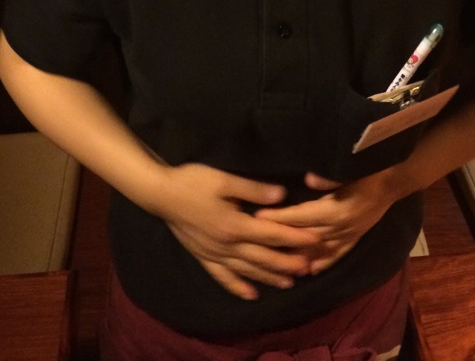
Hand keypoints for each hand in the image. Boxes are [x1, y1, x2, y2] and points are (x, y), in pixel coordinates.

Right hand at [155, 163, 320, 299]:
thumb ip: (253, 190)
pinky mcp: (203, 256)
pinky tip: (251, 294)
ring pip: (247, 270)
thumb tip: (281, 197)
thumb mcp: (224, 180)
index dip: (294, 237)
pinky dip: (238, 287)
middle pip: (263, 257)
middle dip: (288, 262)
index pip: (272, 233)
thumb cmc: (192, 182)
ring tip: (289, 282)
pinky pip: (223, 277)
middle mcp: (227, 245)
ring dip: (269, 277)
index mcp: (235, 225)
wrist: (160, 194)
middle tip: (310, 267)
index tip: (315, 240)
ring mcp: (214, 254)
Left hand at [254, 169, 396, 274]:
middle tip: (258, 241)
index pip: (301, 216)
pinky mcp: (356, 238)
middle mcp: (341, 227)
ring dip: (299, 255)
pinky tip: (312, 271)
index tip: (258, 218)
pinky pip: (337, 254)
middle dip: (281, 237)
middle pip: (305, 235)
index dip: (279, 217)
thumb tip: (308, 180)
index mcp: (337, 210)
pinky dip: (324, 262)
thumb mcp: (350, 168)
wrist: (395, 180)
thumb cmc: (370, 169)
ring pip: (319, 249)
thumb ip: (329, 178)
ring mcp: (349, 235)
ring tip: (277, 262)